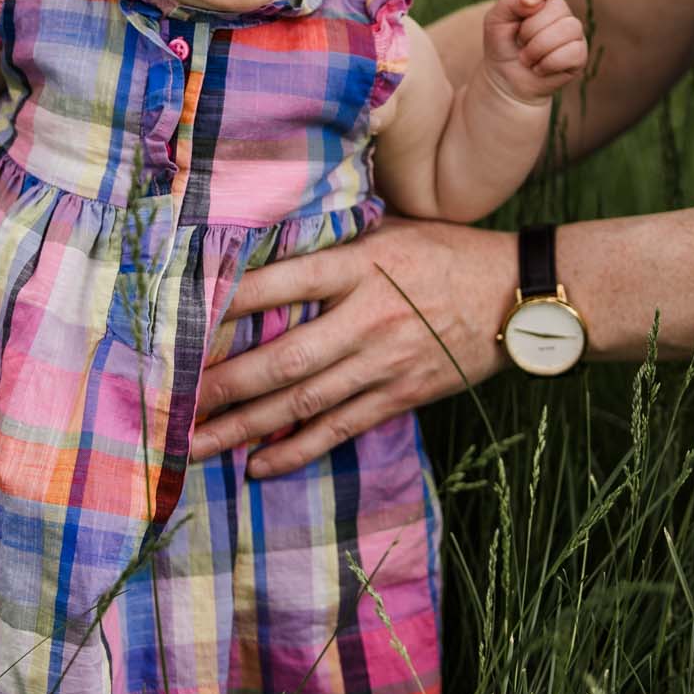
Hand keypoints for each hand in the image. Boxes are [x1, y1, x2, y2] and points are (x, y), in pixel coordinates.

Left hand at [191, 218, 514, 475]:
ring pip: (304, 403)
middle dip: (225, 384)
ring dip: (246, 427)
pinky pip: (340, 429)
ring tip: (197, 444)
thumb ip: (337, 238)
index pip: (283, 284)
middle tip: (175, 401)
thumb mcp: (392, 227)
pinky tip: (258, 466)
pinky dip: (298, 450)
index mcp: (362, 265)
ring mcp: (385, 363)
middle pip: (286, 358)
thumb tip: (271, 236)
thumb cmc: (447, 252)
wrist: (519, 296)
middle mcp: (369, 317)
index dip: (231, 303)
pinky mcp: (401, 396)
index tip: (184, 318)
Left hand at [483, 0, 586, 104]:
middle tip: (520, 43)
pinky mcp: (579, 56)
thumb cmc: (502, 45)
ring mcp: (573, 34)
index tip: (525, 3)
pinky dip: (548, 63)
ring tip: (527, 58)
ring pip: (567, 29)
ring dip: (538, 48)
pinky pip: (572, 52)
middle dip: (530, 30)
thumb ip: (511, 2)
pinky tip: (539, 68)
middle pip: (557, 8)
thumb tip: (534, 2)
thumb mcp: (496, 19)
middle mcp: (561, 13)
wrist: (506, 79)